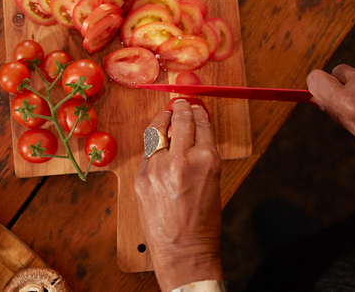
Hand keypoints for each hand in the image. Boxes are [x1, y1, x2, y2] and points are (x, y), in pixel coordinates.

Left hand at [135, 99, 222, 291]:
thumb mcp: (213, 182)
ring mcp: (157, 168)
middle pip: (180, 121)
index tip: (195, 106)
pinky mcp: (141, 178)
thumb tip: (194, 133)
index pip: (201, 124)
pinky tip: (157, 141)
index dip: (197, 112)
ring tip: (166, 115)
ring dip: (163, 120)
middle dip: (181, 109)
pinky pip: (147, 153)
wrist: (183, 250)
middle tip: (180, 104)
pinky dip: (153, 145)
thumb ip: (202, 155)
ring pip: (158, 132)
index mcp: (206, 160)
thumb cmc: (203, 221)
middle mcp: (182, 160)